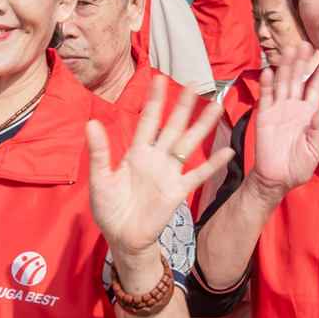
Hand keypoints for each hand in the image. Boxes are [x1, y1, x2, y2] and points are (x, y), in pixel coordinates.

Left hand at [87, 77, 233, 271]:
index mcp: (136, 153)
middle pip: (173, 126)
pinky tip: (227, 152)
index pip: (149, 121)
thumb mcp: (99, 179)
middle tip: (196, 82)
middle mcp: (156, 159)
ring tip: (216, 107)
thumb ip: (98, 152)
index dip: (155, 101)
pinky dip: (212, 164)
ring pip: (189, 144)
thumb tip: (92, 123)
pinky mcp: (178, 191)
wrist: (123, 238)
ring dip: (202, 126)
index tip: (160, 79)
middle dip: (184, 105)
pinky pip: (198, 175)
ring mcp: (169, 174)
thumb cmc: (109, 210)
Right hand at [251, 44, 318, 198]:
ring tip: (289, 50)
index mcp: (310, 114)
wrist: (276, 178)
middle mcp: (295, 108)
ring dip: (285, 67)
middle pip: (299, 80)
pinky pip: (266, 97)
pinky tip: (269, 70)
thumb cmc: (298, 167)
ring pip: (283, 83)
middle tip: (306, 44)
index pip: (318, 89)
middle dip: (302, 62)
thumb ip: (316, 131)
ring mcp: (279, 110)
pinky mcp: (264, 116)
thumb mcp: (313, 151)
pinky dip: (267, 84)